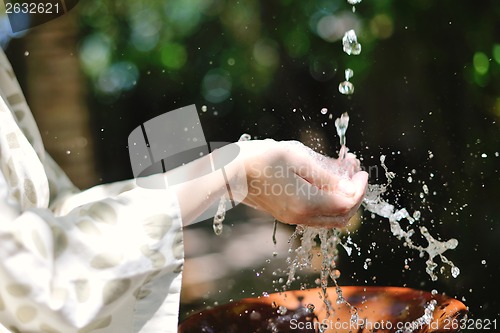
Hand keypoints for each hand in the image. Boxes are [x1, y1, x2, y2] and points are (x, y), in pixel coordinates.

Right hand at [237, 140, 367, 226]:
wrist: (229, 172)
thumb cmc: (260, 158)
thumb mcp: (296, 157)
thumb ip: (325, 173)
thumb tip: (349, 184)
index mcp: (305, 202)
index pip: (346, 202)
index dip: (359, 187)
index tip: (360, 169)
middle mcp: (300, 216)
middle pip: (341, 217)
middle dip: (354, 195)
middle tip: (355, 171)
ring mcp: (292, 217)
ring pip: (329, 218)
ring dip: (342, 198)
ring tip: (342, 172)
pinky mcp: (286, 214)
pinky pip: (316, 214)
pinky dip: (327, 200)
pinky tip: (324, 179)